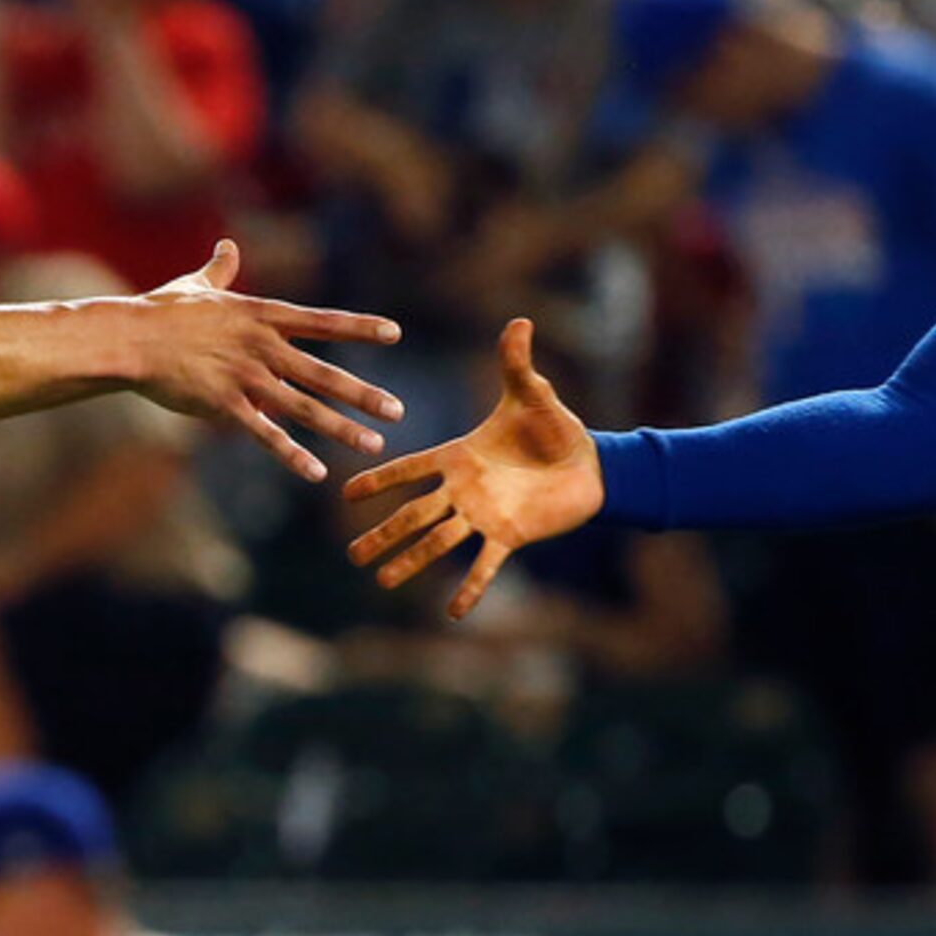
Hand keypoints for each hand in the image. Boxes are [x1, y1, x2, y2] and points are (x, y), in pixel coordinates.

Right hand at [133, 241, 404, 482]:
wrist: (128, 339)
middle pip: (322, 372)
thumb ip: (220, 269)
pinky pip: (265, 433)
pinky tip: (316, 472)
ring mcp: (244, 376)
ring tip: (373, 445)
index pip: (321, 322)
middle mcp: (261, 346)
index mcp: (260, 316)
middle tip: (398, 411)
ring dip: (340, 428)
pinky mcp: (223, 404)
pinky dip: (291, 454)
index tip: (395, 333)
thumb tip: (227, 245)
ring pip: (302, 407)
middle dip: (362, 394)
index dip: (359, 327)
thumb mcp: (197, 286)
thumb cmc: (160, 311)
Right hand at [344, 317, 602, 618]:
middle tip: (351, 554)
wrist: (590, 465)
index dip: (380, 480)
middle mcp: (464, 491)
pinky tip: (453, 613)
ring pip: (437, 542)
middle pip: (413, 514)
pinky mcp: (509, 536)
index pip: (410, 469)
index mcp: (459, 456)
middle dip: (382, 534)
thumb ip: (517, 363)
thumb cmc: (555, 428)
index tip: (346, 492)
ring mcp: (483, 516)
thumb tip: (519, 321)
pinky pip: (484, 565)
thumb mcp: (532, 394)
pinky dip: (470, 588)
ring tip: (381, 582)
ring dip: (410, 562)